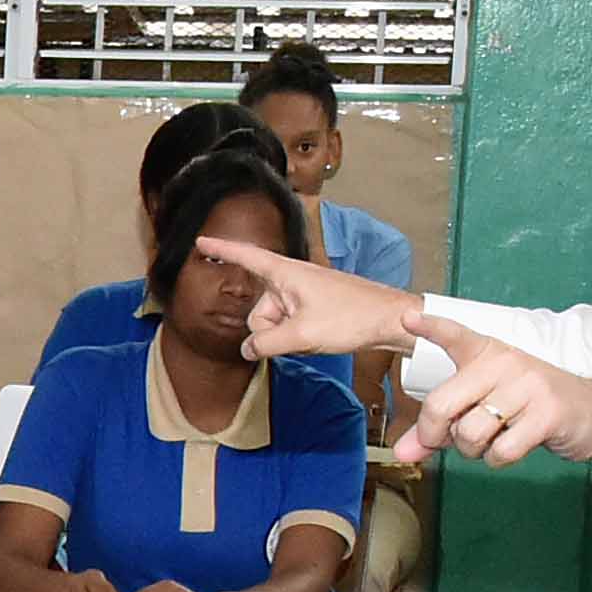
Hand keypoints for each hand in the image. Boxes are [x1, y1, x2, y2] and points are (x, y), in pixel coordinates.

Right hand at [192, 236, 421, 363]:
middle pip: (258, 310)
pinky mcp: (314, 308)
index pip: (247, 257)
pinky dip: (297, 337)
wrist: (389, 320)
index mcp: (286, 273)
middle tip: (297, 336)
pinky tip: (317, 340)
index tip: (202, 241)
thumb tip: (248, 349)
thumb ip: (266, 343)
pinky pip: (290, 326)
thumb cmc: (352, 317)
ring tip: (313, 337)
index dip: (223, 250)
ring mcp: (303, 295)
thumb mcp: (302, 334)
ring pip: (274, 323)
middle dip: (268, 330)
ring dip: (286, 337)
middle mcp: (292, 280)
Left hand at [400, 316, 591, 470]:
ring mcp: (527, 385)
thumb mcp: (482, 408)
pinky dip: (498, 459)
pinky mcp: (546, 413)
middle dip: (434, 434)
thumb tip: (402, 453)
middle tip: (447, 440)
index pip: (455, 335)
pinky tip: (516, 444)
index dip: (430, 327)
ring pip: (468, 433)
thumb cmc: (528, 409)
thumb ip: (439, 428)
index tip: (407, 317)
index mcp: (487, 353)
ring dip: (473, 450)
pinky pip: (498, 451)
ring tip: (495, 436)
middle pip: (440, 404)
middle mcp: (505, 362)